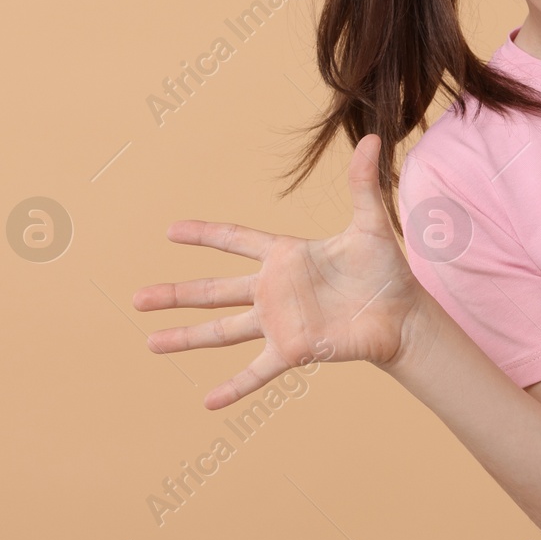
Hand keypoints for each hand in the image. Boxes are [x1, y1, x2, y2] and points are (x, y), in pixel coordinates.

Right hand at [133, 134, 423, 408]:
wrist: (403, 314)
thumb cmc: (386, 269)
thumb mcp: (371, 224)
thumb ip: (363, 184)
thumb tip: (375, 137)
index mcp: (286, 256)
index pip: (236, 240)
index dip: (205, 234)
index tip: (171, 231)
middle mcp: (275, 291)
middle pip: (214, 291)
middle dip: (176, 293)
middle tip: (137, 298)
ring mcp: (280, 323)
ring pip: (222, 331)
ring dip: (187, 338)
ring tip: (151, 343)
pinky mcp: (294, 351)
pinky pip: (257, 371)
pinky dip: (234, 387)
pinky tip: (208, 402)